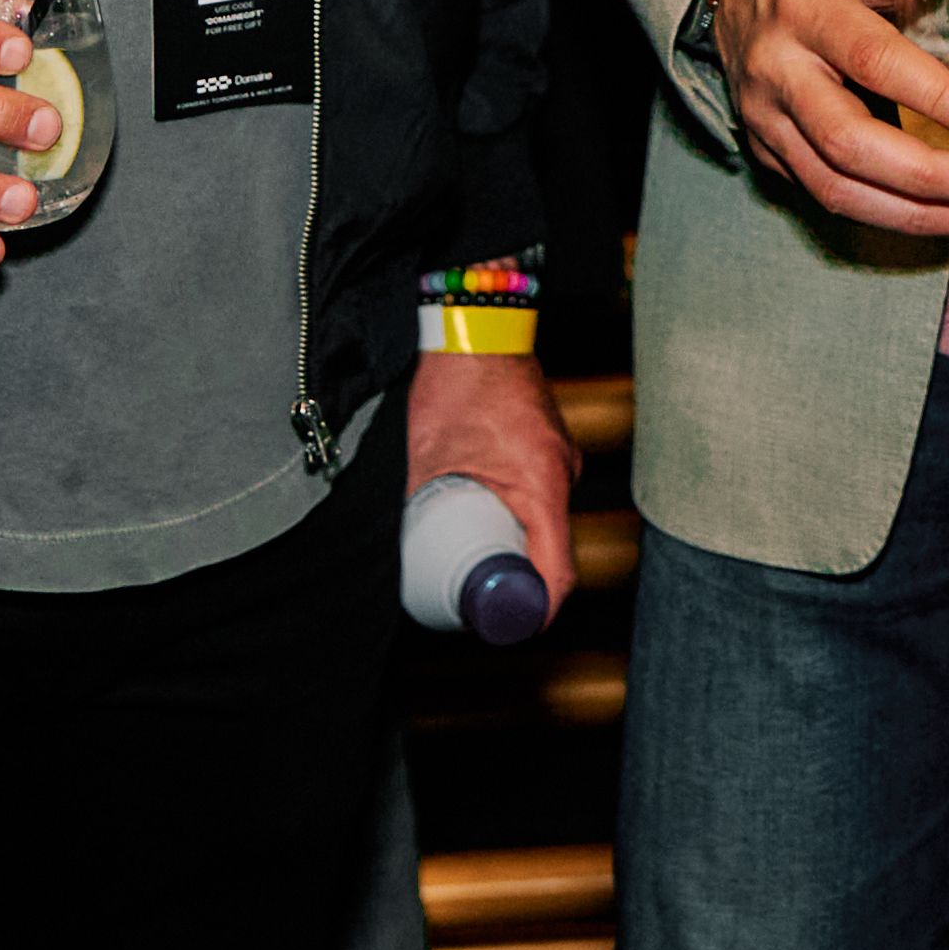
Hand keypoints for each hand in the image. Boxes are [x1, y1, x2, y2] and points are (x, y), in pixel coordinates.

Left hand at [405, 345, 578, 621]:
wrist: (477, 324)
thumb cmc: (455, 382)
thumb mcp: (425, 456)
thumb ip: (412, 503)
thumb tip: (386, 547)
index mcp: (541, 485)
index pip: (558, 572)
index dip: (536, 610)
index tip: (509, 625)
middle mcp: (562, 474)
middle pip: (552, 552)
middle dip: (519, 582)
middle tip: (477, 598)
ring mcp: (562, 457)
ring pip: (547, 521)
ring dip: (518, 542)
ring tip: (475, 554)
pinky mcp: (552, 445)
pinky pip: (543, 493)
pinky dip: (521, 512)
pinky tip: (486, 511)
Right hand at [709, 0, 948, 239]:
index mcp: (810, 2)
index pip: (871, 57)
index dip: (934, 96)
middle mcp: (777, 64)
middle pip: (845, 140)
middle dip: (923, 175)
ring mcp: (764, 113)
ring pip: (832, 185)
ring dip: (909, 214)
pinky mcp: (765, 146)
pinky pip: (822, 194)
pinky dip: (883, 214)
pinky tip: (933, 214)